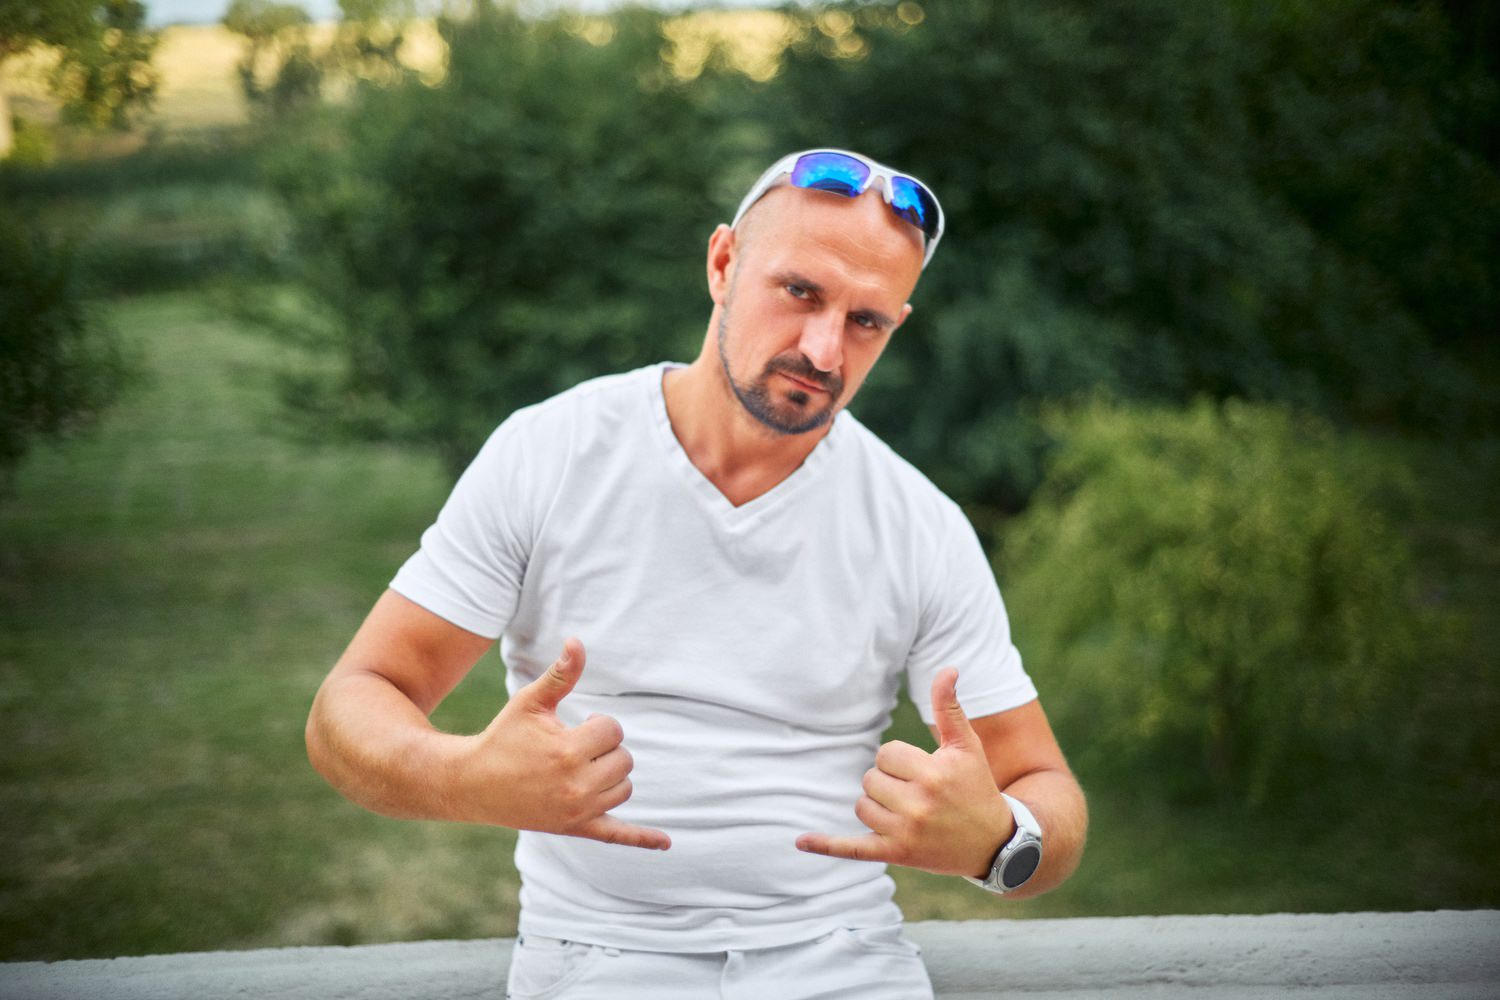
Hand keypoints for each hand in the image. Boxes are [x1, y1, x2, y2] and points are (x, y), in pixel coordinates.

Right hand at [453, 638, 669, 850]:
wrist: (473, 783)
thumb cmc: (504, 737)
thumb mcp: (530, 702)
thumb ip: (561, 674)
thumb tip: (578, 642)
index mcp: (567, 752)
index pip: (614, 730)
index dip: (597, 724)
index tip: (572, 727)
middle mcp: (576, 786)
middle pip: (624, 759)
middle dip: (604, 748)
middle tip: (573, 748)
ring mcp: (577, 811)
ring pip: (624, 787)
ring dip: (611, 774)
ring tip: (580, 768)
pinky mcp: (575, 828)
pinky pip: (617, 835)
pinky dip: (643, 839)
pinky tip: (666, 844)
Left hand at [795, 668, 1011, 876]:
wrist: (992, 843)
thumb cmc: (975, 786)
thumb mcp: (966, 746)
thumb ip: (949, 708)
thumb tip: (947, 669)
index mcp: (933, 774)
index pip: (886, 754)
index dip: (900, 759)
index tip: (922, 770)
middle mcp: (918, 805)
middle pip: (871, 778)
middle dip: (889, 781)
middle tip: (918, 792)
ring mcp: (906, 833)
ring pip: (862, 805)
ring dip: (877, 804)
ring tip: (908, 811)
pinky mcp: (897, 854)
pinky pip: (852, 849)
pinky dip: (826, 845)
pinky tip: (801, 840)